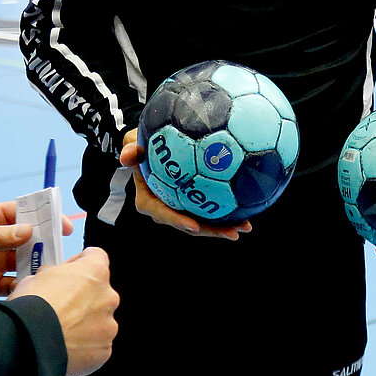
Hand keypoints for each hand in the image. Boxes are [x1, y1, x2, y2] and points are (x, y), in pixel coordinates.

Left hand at [0, 200, 76, 295]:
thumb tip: (26, 230)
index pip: (23, 213)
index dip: (45, 217)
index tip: (64, 226)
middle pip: (27, 241)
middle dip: (44, 246)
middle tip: (59, 253)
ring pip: (23, 264)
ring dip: (36, 268)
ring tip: (47, 274)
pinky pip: (11, 286)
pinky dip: (21, 288)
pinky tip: (27, 289)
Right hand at [12, 247, 118, 375]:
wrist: (29, 342)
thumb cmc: (31, 307)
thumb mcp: (37, 276)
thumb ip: (55, 274)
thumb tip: (52, 280)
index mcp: (95, 272)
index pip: (96, 257)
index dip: (80, 263)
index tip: (71, 271)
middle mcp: (108, 297)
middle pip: (98, 293)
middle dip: (82, 299)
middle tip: (61, 308)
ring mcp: (108, 325)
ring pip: (99, 320)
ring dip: (84, 324)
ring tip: (61, 331)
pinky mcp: (104, 349)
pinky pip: (96, 344)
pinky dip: (84, 346)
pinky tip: (65, 346)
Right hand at [119, 129, 249, 239]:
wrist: (152, 145)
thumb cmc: (142, 144)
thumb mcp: (133, 142)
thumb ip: (131, 148)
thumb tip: (127, 156)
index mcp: (148, 200)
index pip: (161, 213)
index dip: (177, 221)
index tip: (194, 225)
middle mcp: (165, 208)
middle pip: (188, 225)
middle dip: (210, 231)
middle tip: (233, 233)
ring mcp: (181, 207)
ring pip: (202, 222)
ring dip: (222, 227)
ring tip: (245, 227)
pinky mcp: (193, 203)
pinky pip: (209, 210)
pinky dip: (226, 213)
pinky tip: (247, 212)